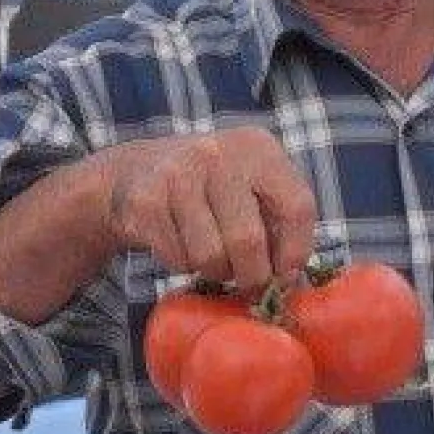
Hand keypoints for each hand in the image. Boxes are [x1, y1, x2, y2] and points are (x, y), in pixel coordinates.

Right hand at [98, 127, 316, 295]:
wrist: (136, 170)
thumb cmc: (211, 187)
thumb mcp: (251, 184)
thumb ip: (278, 220)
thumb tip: (291, 280)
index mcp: (258, 147)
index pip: (296, 207)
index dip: (296, 251)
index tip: (287, 276)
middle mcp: (218, 154)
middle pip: (249, 240)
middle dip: (253, 277)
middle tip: (250, 286)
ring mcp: (178, 175)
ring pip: (211, 257)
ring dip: (216, 272)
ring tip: (214, 257)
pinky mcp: (146, 201)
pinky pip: (178, 258)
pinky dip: (184, 264)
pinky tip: (182, 244)